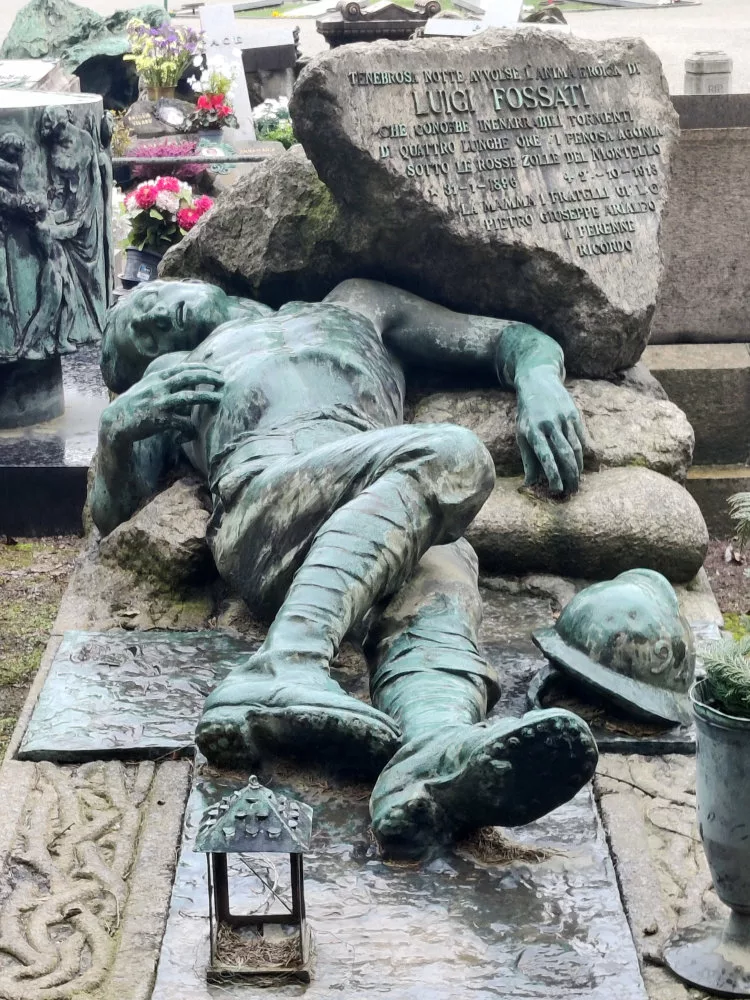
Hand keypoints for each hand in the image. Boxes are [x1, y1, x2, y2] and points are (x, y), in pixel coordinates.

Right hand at [101, 361, 223, 445]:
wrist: (115, 421)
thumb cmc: (133, 404)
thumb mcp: (145, 386)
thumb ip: (162, 381)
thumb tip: (182, 376)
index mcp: (156, 378)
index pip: (183, 367)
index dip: (202, 367)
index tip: (216, 369)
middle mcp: (158, 387)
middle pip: (188, 377)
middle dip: (208, 376)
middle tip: (223, 379)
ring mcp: (159, 402)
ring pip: (188, 397)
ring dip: (206, 396)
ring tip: (219, 398)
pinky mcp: (159, 420)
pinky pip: (181, 422)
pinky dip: (190, 428)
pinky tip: (194, 433)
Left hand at [515, 369, 585, 492]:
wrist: (539, 382)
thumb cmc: (528, 414)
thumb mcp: (522, 433)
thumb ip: (528, 457)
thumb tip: (529, 483)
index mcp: (533, 431)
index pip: (545, 456)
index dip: (552, 474)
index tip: (557, 489)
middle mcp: (549, 424)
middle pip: (564, 454)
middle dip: (570, 475)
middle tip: (572, 491)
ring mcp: (563, 419)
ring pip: (576, 448)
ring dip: (578, 467)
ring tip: (577, 481)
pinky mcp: (574, 414)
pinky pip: (581, 438)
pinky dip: (583, 454)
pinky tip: (581, 466)